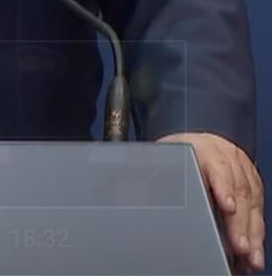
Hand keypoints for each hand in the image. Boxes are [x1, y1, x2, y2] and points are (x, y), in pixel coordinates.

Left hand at [158, 132, 264, 272]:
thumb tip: (142, 197)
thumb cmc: (169, 156)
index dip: (223, 186)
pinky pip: (258, 205)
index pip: (215, 165)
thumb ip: (158, 178)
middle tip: (240, 247)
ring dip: (252, 230)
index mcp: (200, 145)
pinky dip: (256, 228)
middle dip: (240, 221)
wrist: (185, 144)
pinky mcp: (251, 179)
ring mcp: (240, 166)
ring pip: (251, 200)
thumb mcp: (159, 162)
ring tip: (251, 256)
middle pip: (237, 188)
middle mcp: (225, 154)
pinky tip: (254, 247)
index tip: (227, 207)